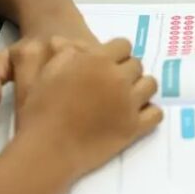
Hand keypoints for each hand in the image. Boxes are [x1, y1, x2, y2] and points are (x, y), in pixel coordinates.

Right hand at [0, 37, 161, 177]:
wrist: (47, 151)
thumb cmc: (38, 111)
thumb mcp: (42, 70)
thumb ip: (58, 51)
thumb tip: (71, 42)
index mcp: (96, 60)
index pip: (123, 45)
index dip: (115, 53)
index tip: (106, 64)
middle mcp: (117, 78)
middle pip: (137, 64)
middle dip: (126, 71)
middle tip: (112, 84)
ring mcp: (129, 103)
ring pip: (150, 85)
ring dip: (140, 88)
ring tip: (126, 98)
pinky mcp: (134, 128)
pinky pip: (156, 113)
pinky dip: (149, 113)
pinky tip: (135, 116)